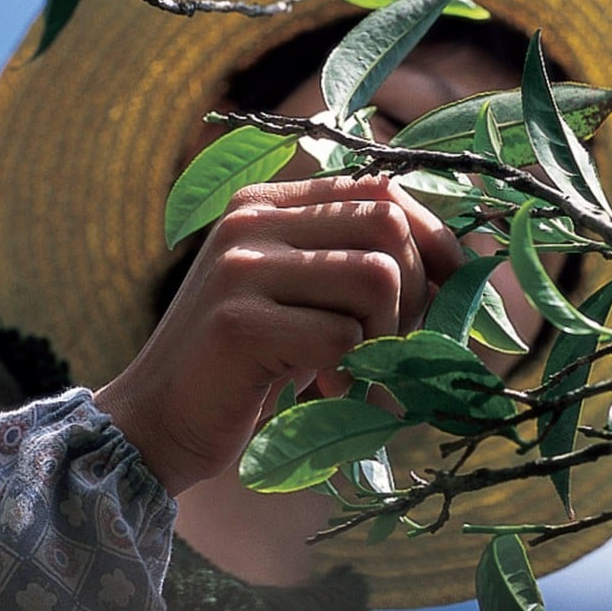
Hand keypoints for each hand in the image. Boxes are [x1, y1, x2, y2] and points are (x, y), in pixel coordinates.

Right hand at [95, 175, 463, 494]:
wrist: (155, 422)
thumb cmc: (242, 365)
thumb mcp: (296, 297)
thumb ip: (349, 264)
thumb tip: (456, 265)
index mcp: (266, 204)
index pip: (379, 188)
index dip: (431, 238)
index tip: (448, 289)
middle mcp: (250, 220)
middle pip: (387, 225)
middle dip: (412, 295)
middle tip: (386, 347)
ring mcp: (240, 268)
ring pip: (376, 278)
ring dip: (383, 338)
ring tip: (350, 371)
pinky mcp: (239, 323)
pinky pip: (342, 337)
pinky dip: (350, 373)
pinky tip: (322, 390)